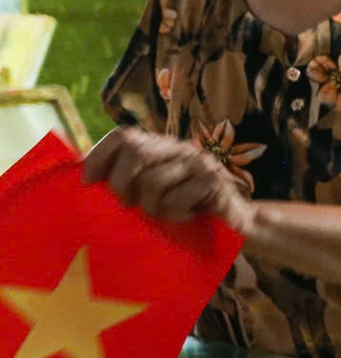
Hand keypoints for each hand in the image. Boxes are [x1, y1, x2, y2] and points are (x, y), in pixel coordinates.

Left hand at [83, 128, 253, 234]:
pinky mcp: (214, 182)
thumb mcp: (156, 192)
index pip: (123, 135)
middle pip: (134, 151)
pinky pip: (176, 199)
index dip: (99, 156)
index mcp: (163, 147)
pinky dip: (174, 214)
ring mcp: (199, 163)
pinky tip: (185, 217)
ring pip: (152, 180)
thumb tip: (85, 181)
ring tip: (162, 215)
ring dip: (151, 206)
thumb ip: (131, 180)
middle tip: (128, 205)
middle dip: (121, 183)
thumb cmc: (189, 209)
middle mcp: (180, 148)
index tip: (87, 182)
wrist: (239, 222)